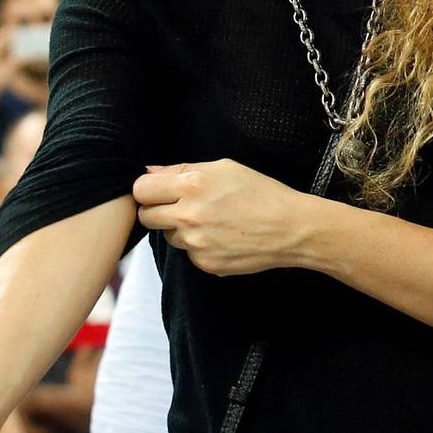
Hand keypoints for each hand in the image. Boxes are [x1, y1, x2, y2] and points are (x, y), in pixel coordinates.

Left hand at [133, 160, 307, 275]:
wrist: (291, 228)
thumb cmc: (262, 192)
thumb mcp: (225, 168)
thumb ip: (182, 169)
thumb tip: (149, 172)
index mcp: (193, 186)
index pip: (141, 190)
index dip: (149, 190)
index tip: (158, 191)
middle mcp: (189, 216)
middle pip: (146, 216)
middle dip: (158, 211)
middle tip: (182, 207)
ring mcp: (196, 244)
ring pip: (168, 236)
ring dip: (181, 229)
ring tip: (212, 221)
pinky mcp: (205, 264)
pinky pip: (189, 254)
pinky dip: (200, 247)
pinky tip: (223, 237)